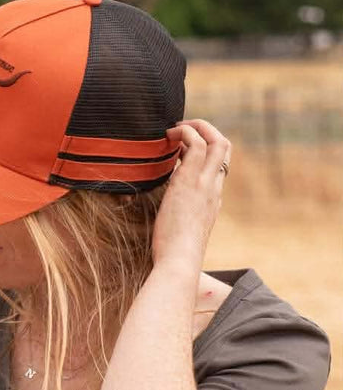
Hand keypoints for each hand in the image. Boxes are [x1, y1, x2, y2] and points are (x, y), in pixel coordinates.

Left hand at [152, 118, 230, 273]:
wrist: (179, 262)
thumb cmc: (174, 254)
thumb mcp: (181, 232)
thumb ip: (178, 219)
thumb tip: (164, 215)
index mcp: (213, 200)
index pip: (218, 166)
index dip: (203, 150)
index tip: (182, 149)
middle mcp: (213, 188)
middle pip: (225, 146)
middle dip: (207, 130)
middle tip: (183, 129)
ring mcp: (205, 183)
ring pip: (217, 140)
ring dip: (195, 127)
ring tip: (173, 129)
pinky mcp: (189, 181)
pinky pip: (196, 145)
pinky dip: (184, 134)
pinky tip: (167, 137)